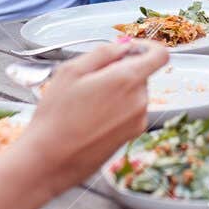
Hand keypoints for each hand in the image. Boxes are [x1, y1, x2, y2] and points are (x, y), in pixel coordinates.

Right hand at [20, 41, 168, 196]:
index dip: (147, 46)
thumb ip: (103, 52)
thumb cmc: (56, 117)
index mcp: (127, 80)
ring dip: (115, 92)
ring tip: (85, 104)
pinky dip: (114, 110)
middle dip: (120, 72)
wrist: (48, 161)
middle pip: (141, 74)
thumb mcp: (71, 71)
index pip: (160, 55)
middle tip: (89, 82)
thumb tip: (122, 47)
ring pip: (133, 94)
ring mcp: (137, 122)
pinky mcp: (130, 137)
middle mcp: (139, 101)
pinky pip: (128, 113)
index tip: (131, 49)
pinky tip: (90, 119)